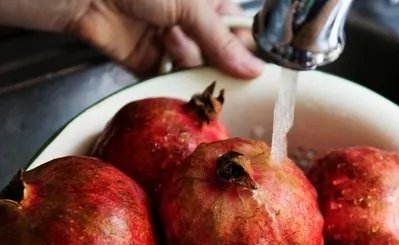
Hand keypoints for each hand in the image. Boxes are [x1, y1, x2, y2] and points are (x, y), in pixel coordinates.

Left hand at [71, 0, 265, 76]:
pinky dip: (171, 82)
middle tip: (222, 67)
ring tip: (178, 51)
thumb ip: (222, 41)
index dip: (244, 45)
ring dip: (190, 64)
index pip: (234, 26)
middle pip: (215, 50)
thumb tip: (254, 69)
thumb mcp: (191, 5)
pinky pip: (166, 78)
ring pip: (192, 65)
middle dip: (218, 61)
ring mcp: (164, 38)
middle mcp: (185, 17)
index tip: (255, 66)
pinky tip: (175, 78)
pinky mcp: (143, 60)